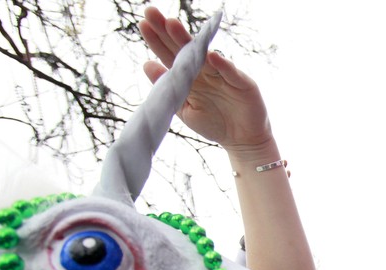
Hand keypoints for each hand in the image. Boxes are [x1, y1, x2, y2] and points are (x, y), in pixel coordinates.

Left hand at [138, 6, 276, 162]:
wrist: (242, 141)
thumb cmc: (214, 124)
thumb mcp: (185, 109)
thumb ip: (167, 89)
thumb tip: (147, 64)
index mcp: (190, 77)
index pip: (170, 55)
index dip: (157, 40)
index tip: (143, 23)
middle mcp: (205, 71)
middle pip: (184, 48)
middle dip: (167, 30)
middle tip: (152, 13)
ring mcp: (223, 75)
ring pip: (204, 55)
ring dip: (189, 41)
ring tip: (172, 25)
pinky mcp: (242, 83)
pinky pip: (230, 72)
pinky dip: (221, 64)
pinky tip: (209, 54)